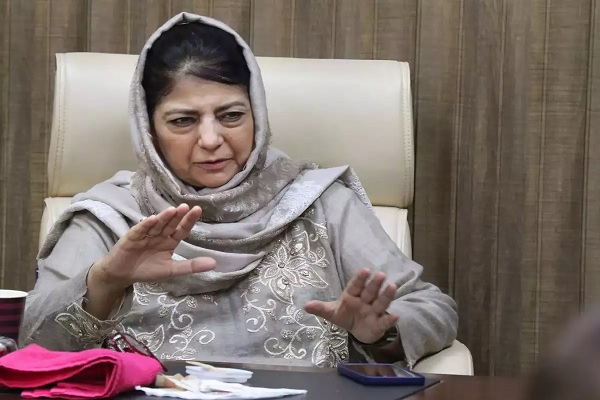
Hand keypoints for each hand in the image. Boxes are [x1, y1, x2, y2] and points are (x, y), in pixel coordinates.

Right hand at [89, 204, 215, 290]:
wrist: (122, 275)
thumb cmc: (147, 270)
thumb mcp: (172, 270)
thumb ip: (191, 266)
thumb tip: (214, 263)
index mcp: (169, 241)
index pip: (181, 229)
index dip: (189, 221)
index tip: (198, 210)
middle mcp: (159, 235)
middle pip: (170, 224)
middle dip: (178, 216)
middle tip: (186, 207)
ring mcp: (145, 234)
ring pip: (156, 224)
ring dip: (164, 217)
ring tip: (172, 210)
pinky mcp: (131, 237)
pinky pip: (140, 230)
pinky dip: (146, 225)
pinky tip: (152, 219)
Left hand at [304, 268, 398, 343]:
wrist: (358, 331)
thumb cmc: (346, 316)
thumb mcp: (332, 313)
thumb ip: (321, 308)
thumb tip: (305, 306)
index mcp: (352, 295)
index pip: (356, 285)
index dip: (360, 278)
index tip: (365, 270)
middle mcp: (365, 301)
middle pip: (370, 292)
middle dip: (375, 284)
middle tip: (380, 274)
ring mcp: (373, 312)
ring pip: (381, 302)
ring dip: (387, 295)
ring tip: (393, 286)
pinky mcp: (379, 324)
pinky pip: (385, 321)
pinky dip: (391, 320)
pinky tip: (396, 316)